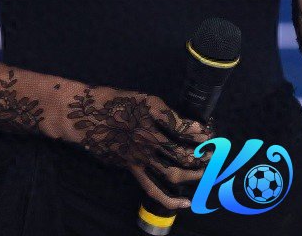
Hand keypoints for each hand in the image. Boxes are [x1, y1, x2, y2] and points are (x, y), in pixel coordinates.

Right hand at [60, 82, 216, 210]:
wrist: (86, 114)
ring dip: (193, 175)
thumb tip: (186, 125)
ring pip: (172, 172)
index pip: (184, 129)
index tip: (211, 135)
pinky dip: (170, 198)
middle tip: (215, 156)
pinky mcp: (132, 167)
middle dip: (202, 156)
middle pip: (182, 153)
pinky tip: (186, 203)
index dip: (201, 134)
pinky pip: (152, 187)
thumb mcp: (143, 98)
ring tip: (208, 174)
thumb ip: (164, 112)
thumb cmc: (115, 101)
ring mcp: (141, 155)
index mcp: (153, 118)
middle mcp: (149, 138)